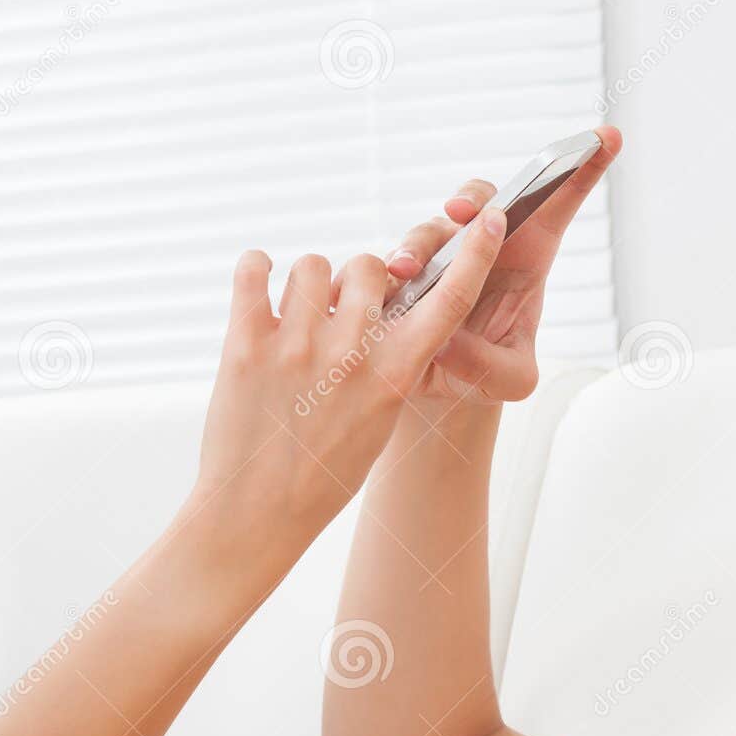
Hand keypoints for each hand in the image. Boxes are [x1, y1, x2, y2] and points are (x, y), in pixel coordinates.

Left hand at [184, 209, 506, 561]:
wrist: (257, 514)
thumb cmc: (324, 474)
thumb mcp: (379, 421)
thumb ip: (388, 363)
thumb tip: (375, 307)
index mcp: (396, 377)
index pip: (451, 301)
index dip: (476, 255)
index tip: (490, 221)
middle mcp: (352, 355)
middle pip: (369, 264)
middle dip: (354, 278)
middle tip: (335, 310)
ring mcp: (297, 347)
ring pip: (312, 264)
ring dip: (305, 284)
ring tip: (292, 320)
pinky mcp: (245, 345)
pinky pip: (254, 269)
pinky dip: (256, 269)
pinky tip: (258, 287)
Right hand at [364, 125, 620, 405]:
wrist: (438, 385)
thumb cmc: (485, 369)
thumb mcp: (508, 381)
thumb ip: (494, 367)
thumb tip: (448, 343)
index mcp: (527, 258)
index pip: (556, 207)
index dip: (583, 171)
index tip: (609, 137)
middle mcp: (482, 246)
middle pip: (483, 200)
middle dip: (474, 195)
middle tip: (462, 211)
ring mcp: (439, 254)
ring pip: (427, 231)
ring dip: (415, 246)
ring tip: (406, 271)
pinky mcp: (402, 271)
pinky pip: (388, 260)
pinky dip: (382, 271)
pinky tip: (379, 288)